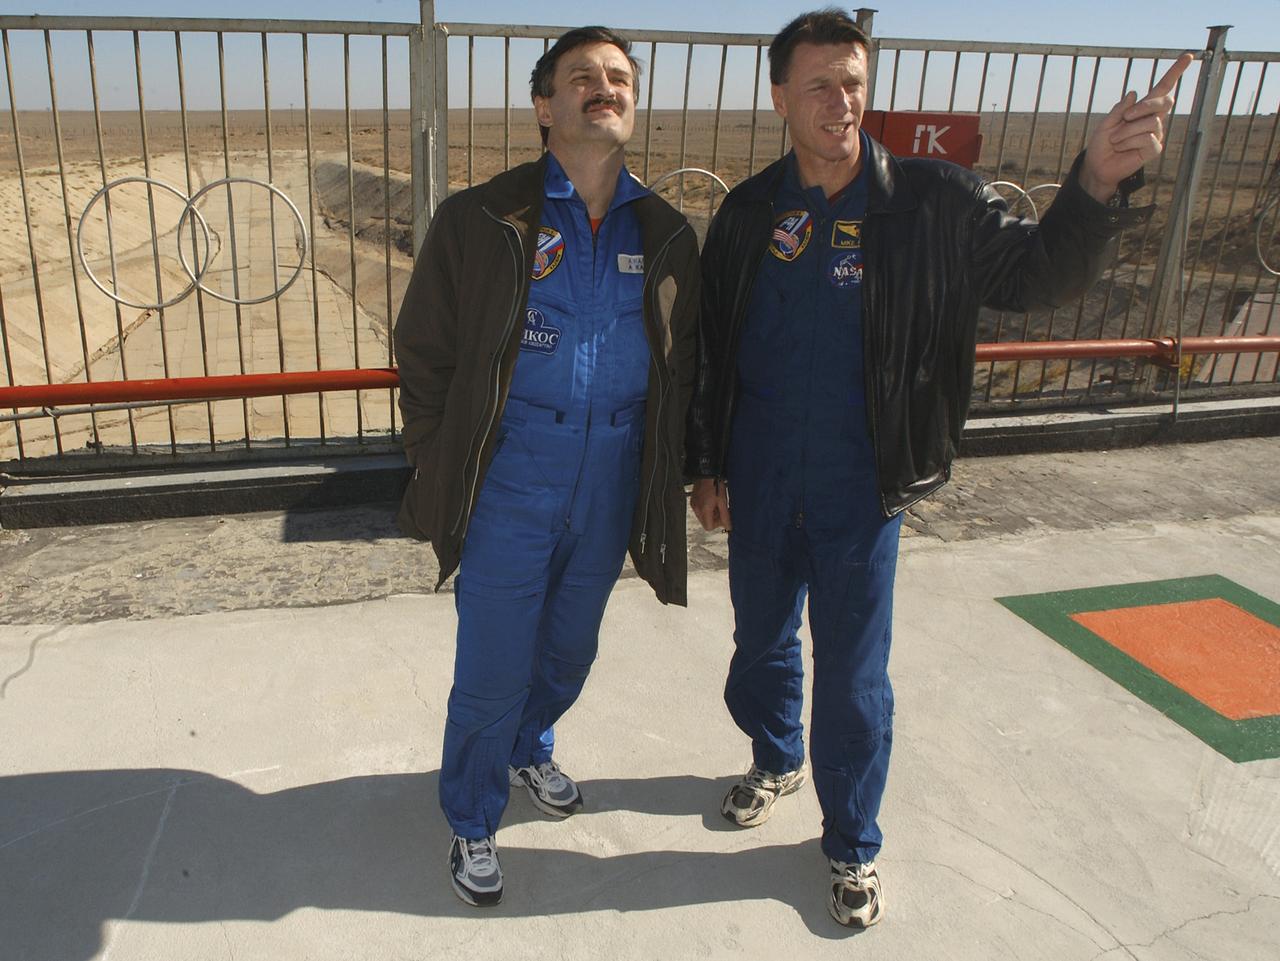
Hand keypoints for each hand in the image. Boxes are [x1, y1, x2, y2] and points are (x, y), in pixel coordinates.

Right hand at [691, 477, 731, 531]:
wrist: (706, 473)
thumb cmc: (716, 484)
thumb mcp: (723, 501)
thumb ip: (725, 515)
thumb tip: (729, 527)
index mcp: (704, 510)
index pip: (709, 527)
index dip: (717, 524)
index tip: (723, 516)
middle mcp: (697, 509)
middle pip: (705, 523)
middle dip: (714, 519)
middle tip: (721, 509)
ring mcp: (694, 505)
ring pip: (703, 517)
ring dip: (711, 514)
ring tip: (716, 503)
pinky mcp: (693, 501)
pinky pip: (700, 511)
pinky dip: (706, 509)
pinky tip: (711, 500)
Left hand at [1080, 52, 1193, 202]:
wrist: (1097, 166)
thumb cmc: (1102, 144)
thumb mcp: (1106, 123)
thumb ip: (1119, 109)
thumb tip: (1134, 93)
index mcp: (1143, 109)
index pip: (1163, 88)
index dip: (1175, 72)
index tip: (1188, 56)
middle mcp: (1153, 119)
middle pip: (1165, 102)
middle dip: (1146, 106)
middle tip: (1126, 116)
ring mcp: (1156, 134)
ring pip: (1151, 123)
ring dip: (1127, 131)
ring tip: (1115, 140)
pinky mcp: (1154, 149)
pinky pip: (1147, 139)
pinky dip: (1130, 142)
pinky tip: (1122, 147)